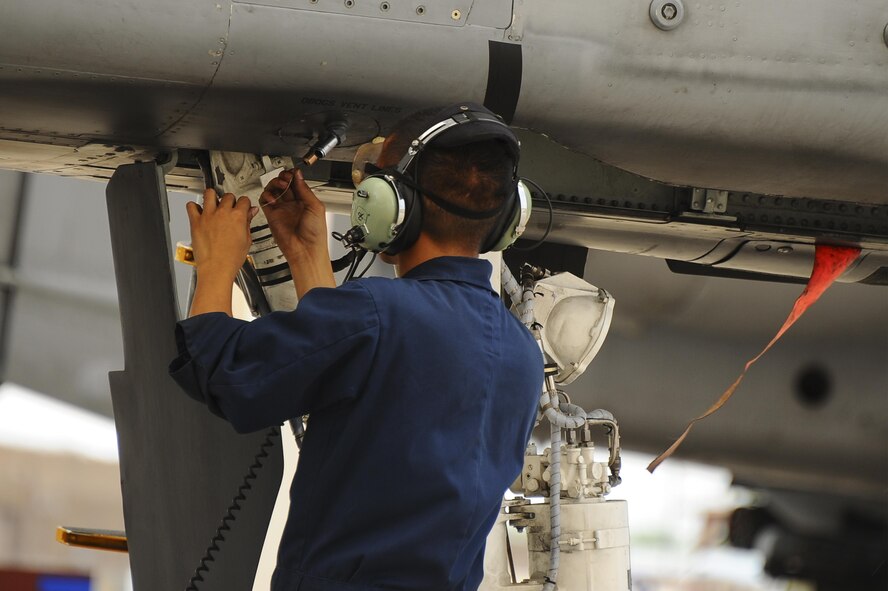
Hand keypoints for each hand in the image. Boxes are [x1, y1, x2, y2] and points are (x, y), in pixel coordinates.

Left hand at [186, 190, 256, 282]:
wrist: (216, 268)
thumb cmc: (231, 259)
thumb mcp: (246, 240)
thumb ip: (248, 223)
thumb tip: (251, 213)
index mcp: (238, 217)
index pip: (244, 200)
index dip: (245, 204)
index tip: (243, 207)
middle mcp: (223, 213)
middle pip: (228, 196)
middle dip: (230, 200)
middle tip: (229, 207)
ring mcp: (208, 216)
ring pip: (209, 194)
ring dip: (213, 196)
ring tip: (214, 202)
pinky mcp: (196, 222)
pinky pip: (191, 206)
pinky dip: (194, 206)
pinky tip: (198, 211)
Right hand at [260, 169, 335, 296]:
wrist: (306, 251)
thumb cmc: (315, 234)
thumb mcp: (315, 207)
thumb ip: (305, 190)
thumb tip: (298, 175)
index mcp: (305, 201)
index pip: (296, 182)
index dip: (293, 176)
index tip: (293, 173)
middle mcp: (293, 204)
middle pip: (283, 183)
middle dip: (283, 177)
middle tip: (285, 178)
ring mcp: (282, 209)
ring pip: (273, 190)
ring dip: (275, 184)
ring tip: (280, 185)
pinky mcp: (272, 216)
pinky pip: (265, 201)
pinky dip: (266, 195)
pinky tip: (273, 198)